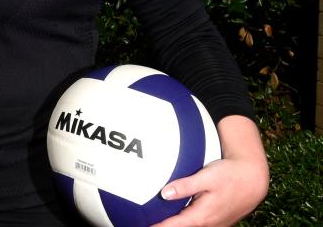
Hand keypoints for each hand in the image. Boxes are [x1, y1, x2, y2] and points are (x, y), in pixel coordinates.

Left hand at [152, 115, 267, 226]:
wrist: (253, 180)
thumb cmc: (230, 175)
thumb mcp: (207, 177)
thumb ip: (185, 185)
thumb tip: (164, 193)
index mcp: (202, 215)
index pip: (174, 226)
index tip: (143, 226)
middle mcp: (207, 223)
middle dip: (163, 226)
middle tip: (144, 223)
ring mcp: (213, 223)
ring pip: (189, 226)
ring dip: (175, 224)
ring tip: (156, 220)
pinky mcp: (217, 220)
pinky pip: (197, 223)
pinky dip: (185, 221)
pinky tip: (177, 216)